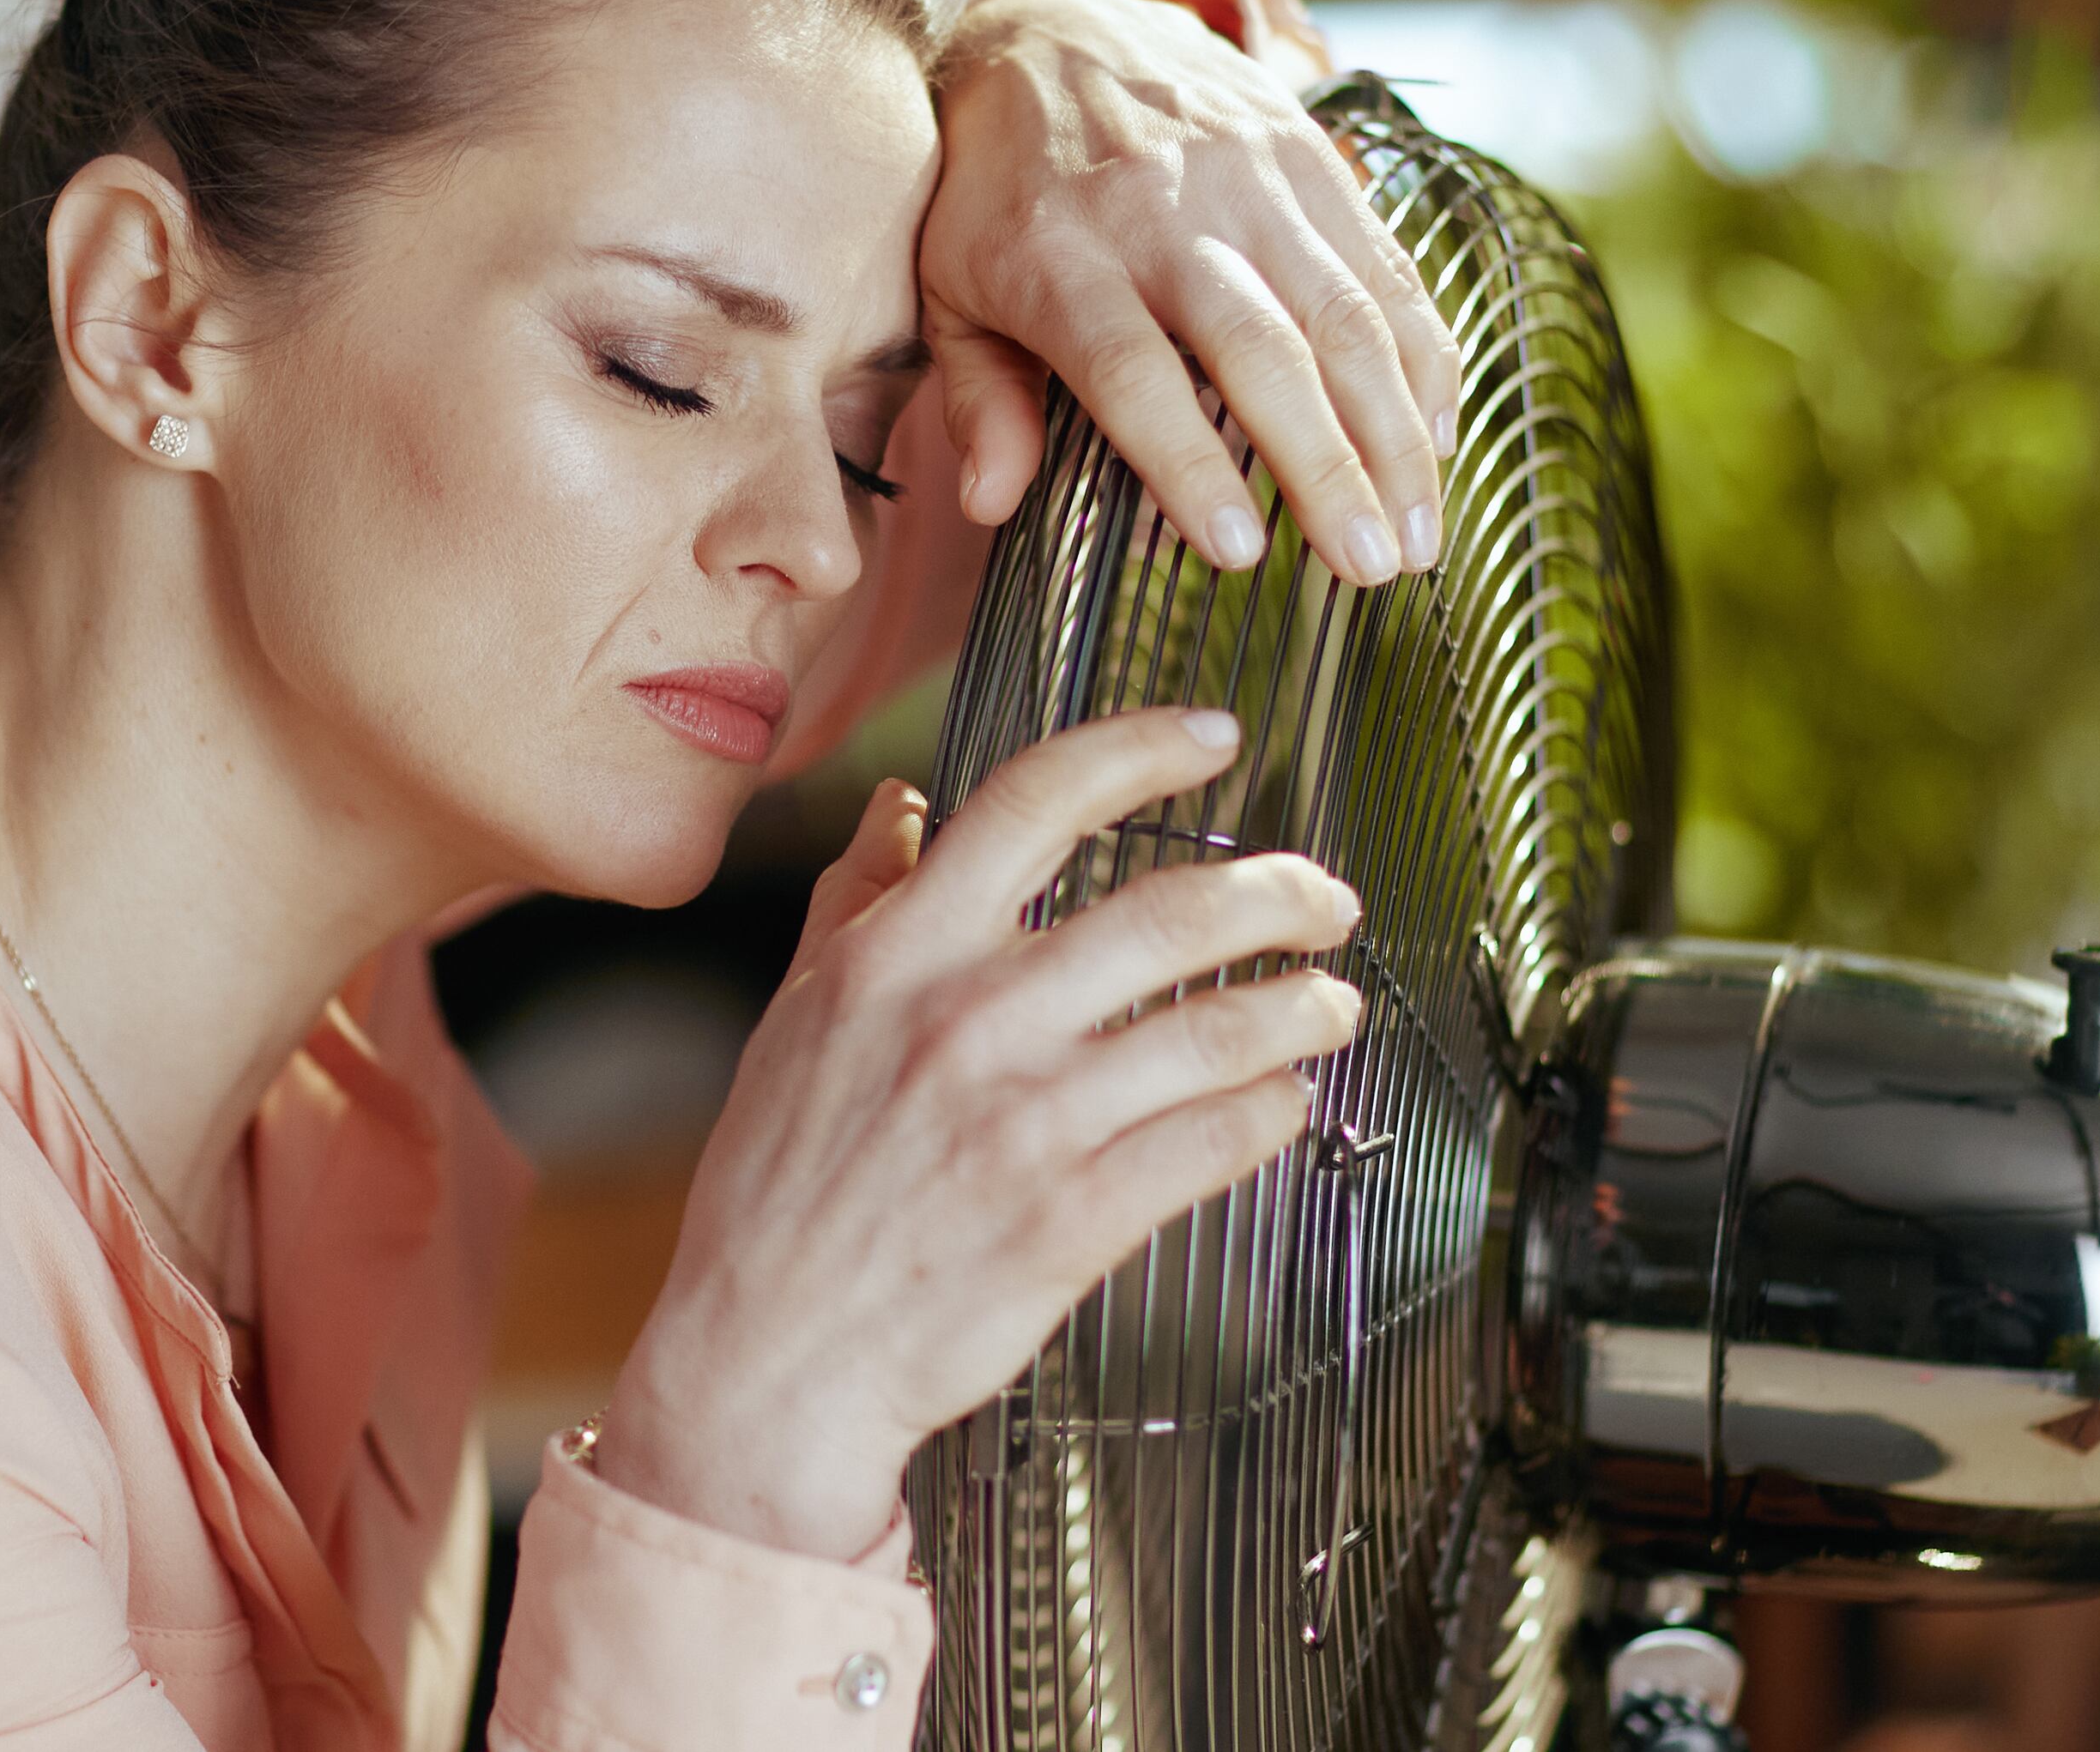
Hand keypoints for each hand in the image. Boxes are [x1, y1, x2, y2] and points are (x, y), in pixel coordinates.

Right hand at [596, 711, 1365, 1561]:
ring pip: (1215, 1033)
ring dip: (1300, 1010)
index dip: (1141, 750)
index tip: (1212, 738)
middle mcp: (967, 1021)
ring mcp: (1026, 1123)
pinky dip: (1269, 1113)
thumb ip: (856, 900)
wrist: (768, 1360)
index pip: (1035, 801)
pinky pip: (1212, 1143)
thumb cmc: (778, 1194)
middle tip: (1325, 901)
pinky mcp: (1072, 1221)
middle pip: (1168, 912)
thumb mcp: (793, 1019)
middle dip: (1279, 896)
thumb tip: (903, 805)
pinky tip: (1282, 1102)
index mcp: (897, 955)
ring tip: (1331, 1004)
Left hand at [922, 0, 1463, 591]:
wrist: (1053, 26)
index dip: (1189, 463)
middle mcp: (1163, 213)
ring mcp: (1248, 176)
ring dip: (1397, 430)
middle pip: (1261, 349)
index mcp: (1059, 259)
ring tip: (1421, 535)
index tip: (1240, 554)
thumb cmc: (993, 191)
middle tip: (1373, 569)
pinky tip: (1441, 441)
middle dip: (1327, 466)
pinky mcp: (1311, 151)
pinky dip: (1425, 357)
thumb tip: (988, 504)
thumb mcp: (948, 287)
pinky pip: (1385, 264)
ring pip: (1344, 311)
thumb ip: (977, 398)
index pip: (1133, 373)